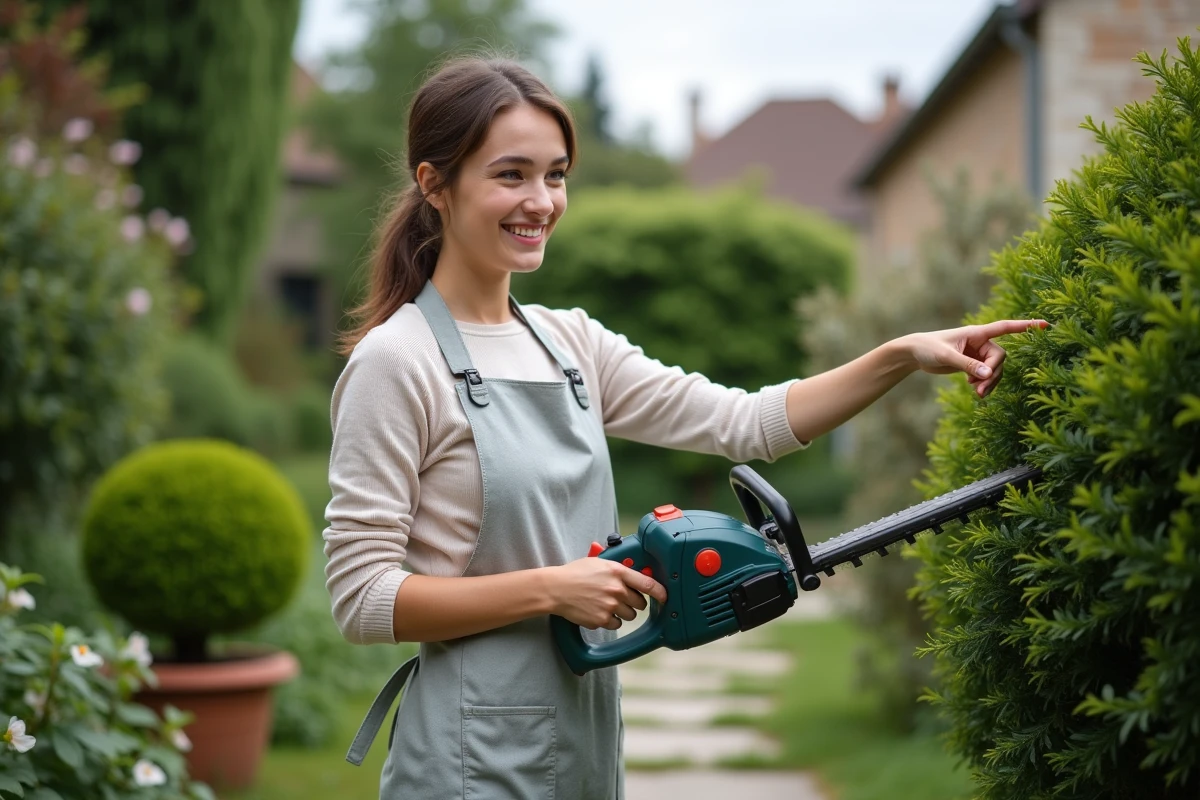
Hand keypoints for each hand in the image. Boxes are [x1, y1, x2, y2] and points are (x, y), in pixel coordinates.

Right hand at [547, 557, 667, 630]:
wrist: (556, 588)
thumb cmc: (575, 573)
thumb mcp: (599, 562)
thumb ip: (618, 568)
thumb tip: (634, 574)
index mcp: (617, 571)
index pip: (648, 583)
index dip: (661, 592)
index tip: (665, 596)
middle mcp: (616, 589)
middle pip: (640, 602)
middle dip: (635, 602)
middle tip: (623, 598)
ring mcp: (610, 606)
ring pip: (629, 615)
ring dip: (623, 612)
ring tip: (607, 604)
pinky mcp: (602, 620)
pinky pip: (616, 624)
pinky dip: (610, 620)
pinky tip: (598, 611)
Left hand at [901, 319, 1049, 397]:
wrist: (915, 353)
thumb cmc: (928, 347)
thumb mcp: (947, 356)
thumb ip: (968, 365)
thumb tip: (988, 375)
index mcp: (977, 333)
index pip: (1006, 327)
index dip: (1026, 326)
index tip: (1046, 325)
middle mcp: (980, 342)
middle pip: (1000, 358)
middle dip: (993, 374)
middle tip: (979, 390)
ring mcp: (977, 354)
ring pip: (995, 369)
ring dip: (989, 382)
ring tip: (977, 394)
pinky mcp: (972, 364)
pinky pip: (987, 375)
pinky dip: (984, 384)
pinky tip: (974, 390)